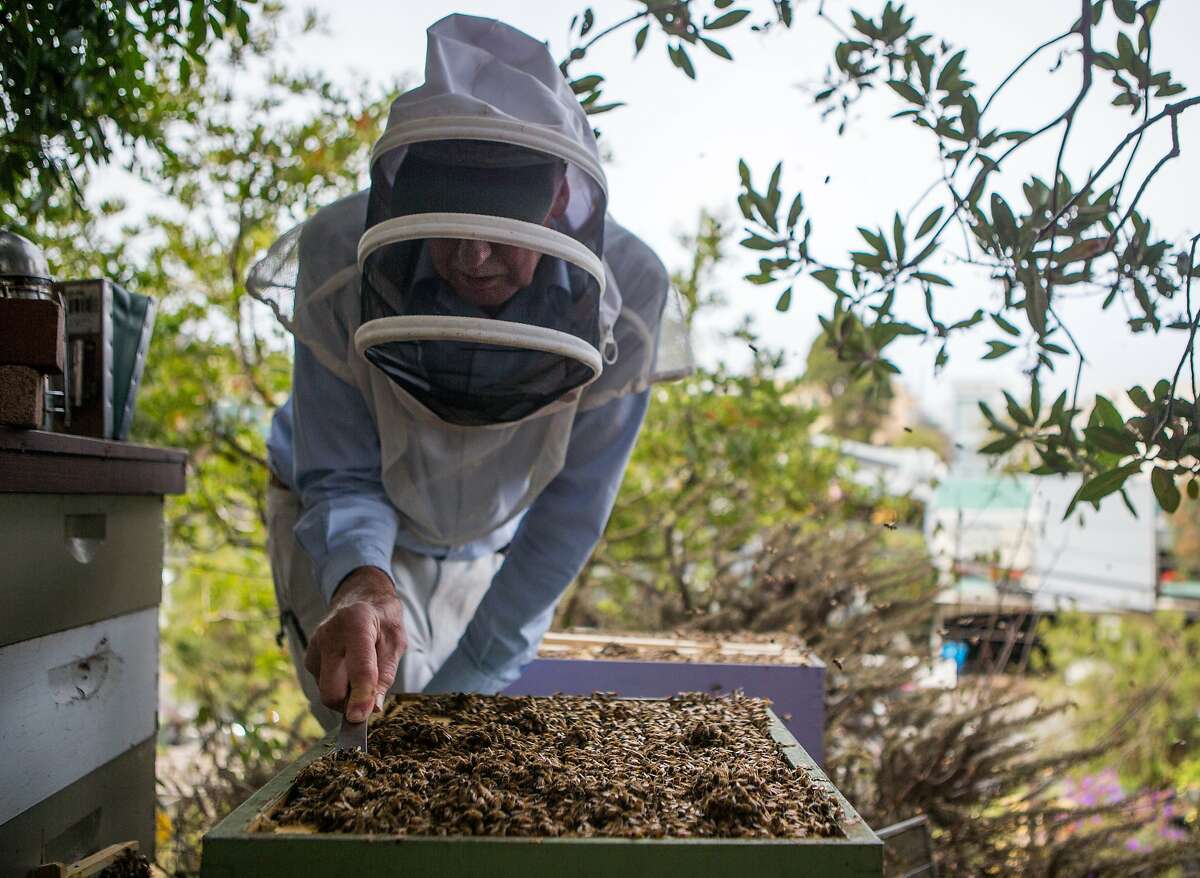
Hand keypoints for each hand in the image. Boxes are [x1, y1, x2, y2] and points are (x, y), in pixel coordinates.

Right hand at [304, 566, 405, 721]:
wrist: (360, 598)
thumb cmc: (382, 620)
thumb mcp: (396, 642)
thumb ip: (385, 675)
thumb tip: (373, 709)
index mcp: (357, 623)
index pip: (359, 668)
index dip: (361, 697)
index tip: (360, 718)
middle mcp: (329, 634)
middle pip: (331, 688)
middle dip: (349, 703)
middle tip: (369, 699)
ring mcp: (315, 646)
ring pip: (325, 690)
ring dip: (345, 694)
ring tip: (361, 673)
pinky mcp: (309, 657)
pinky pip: (321, 685)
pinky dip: (337, 686)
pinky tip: (348, 669)